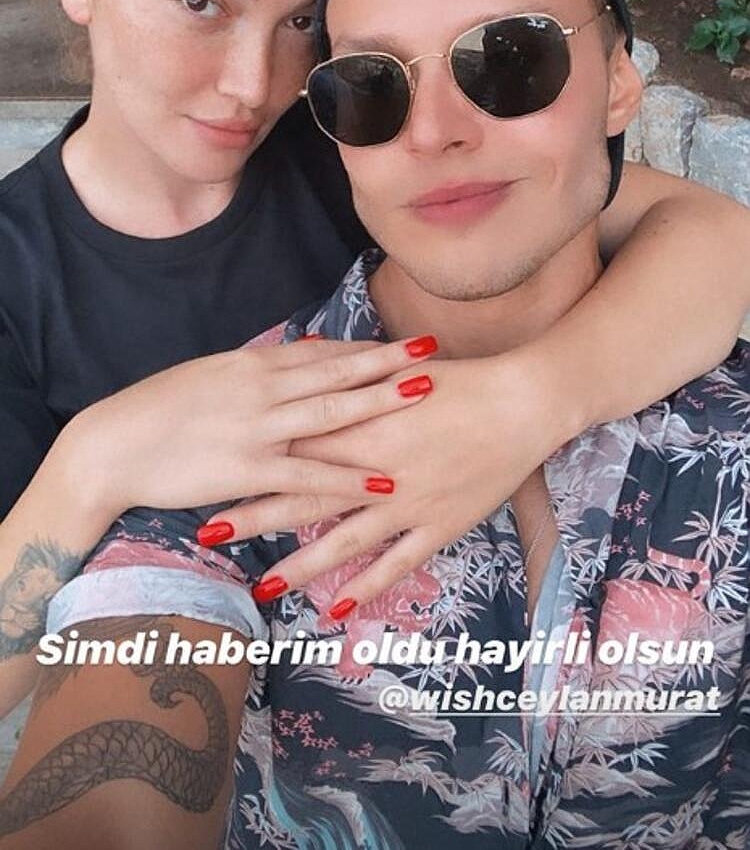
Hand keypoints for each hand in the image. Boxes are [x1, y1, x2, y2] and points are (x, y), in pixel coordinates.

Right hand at [63, 336, 438, 519]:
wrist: (113, 446)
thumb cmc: (159, 410)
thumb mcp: (211, 376)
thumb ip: (259, 368)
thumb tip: (301, 351)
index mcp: (252, 365)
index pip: (321, 353)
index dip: (364, 348)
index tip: (400, 343)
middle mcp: (261, 390)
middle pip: (336, 372)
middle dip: (387, 362)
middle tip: (430, 351)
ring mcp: (257, 429)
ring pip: (331, 413)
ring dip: (380, 403)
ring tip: (423, 395)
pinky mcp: (248, 470)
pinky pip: (308, 475)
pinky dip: (348, 478)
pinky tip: (382, 482)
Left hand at [207, 347, 568, 614]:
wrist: (519, 403)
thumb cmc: (460, 384)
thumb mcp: (398, 373)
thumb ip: (352, 382)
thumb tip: (308, 375)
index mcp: (364, 425)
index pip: (293, 445)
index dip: (252, 457)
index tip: (210, 468)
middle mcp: (378, 468)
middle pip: (306, 492)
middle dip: (256, 513)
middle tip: (208, 530)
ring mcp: (408, 502)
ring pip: (344, 539)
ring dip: (301, 564)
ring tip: (262, 587)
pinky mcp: (438, 525)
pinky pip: (396, 563)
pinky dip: (366, 587)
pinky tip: (336, 610)